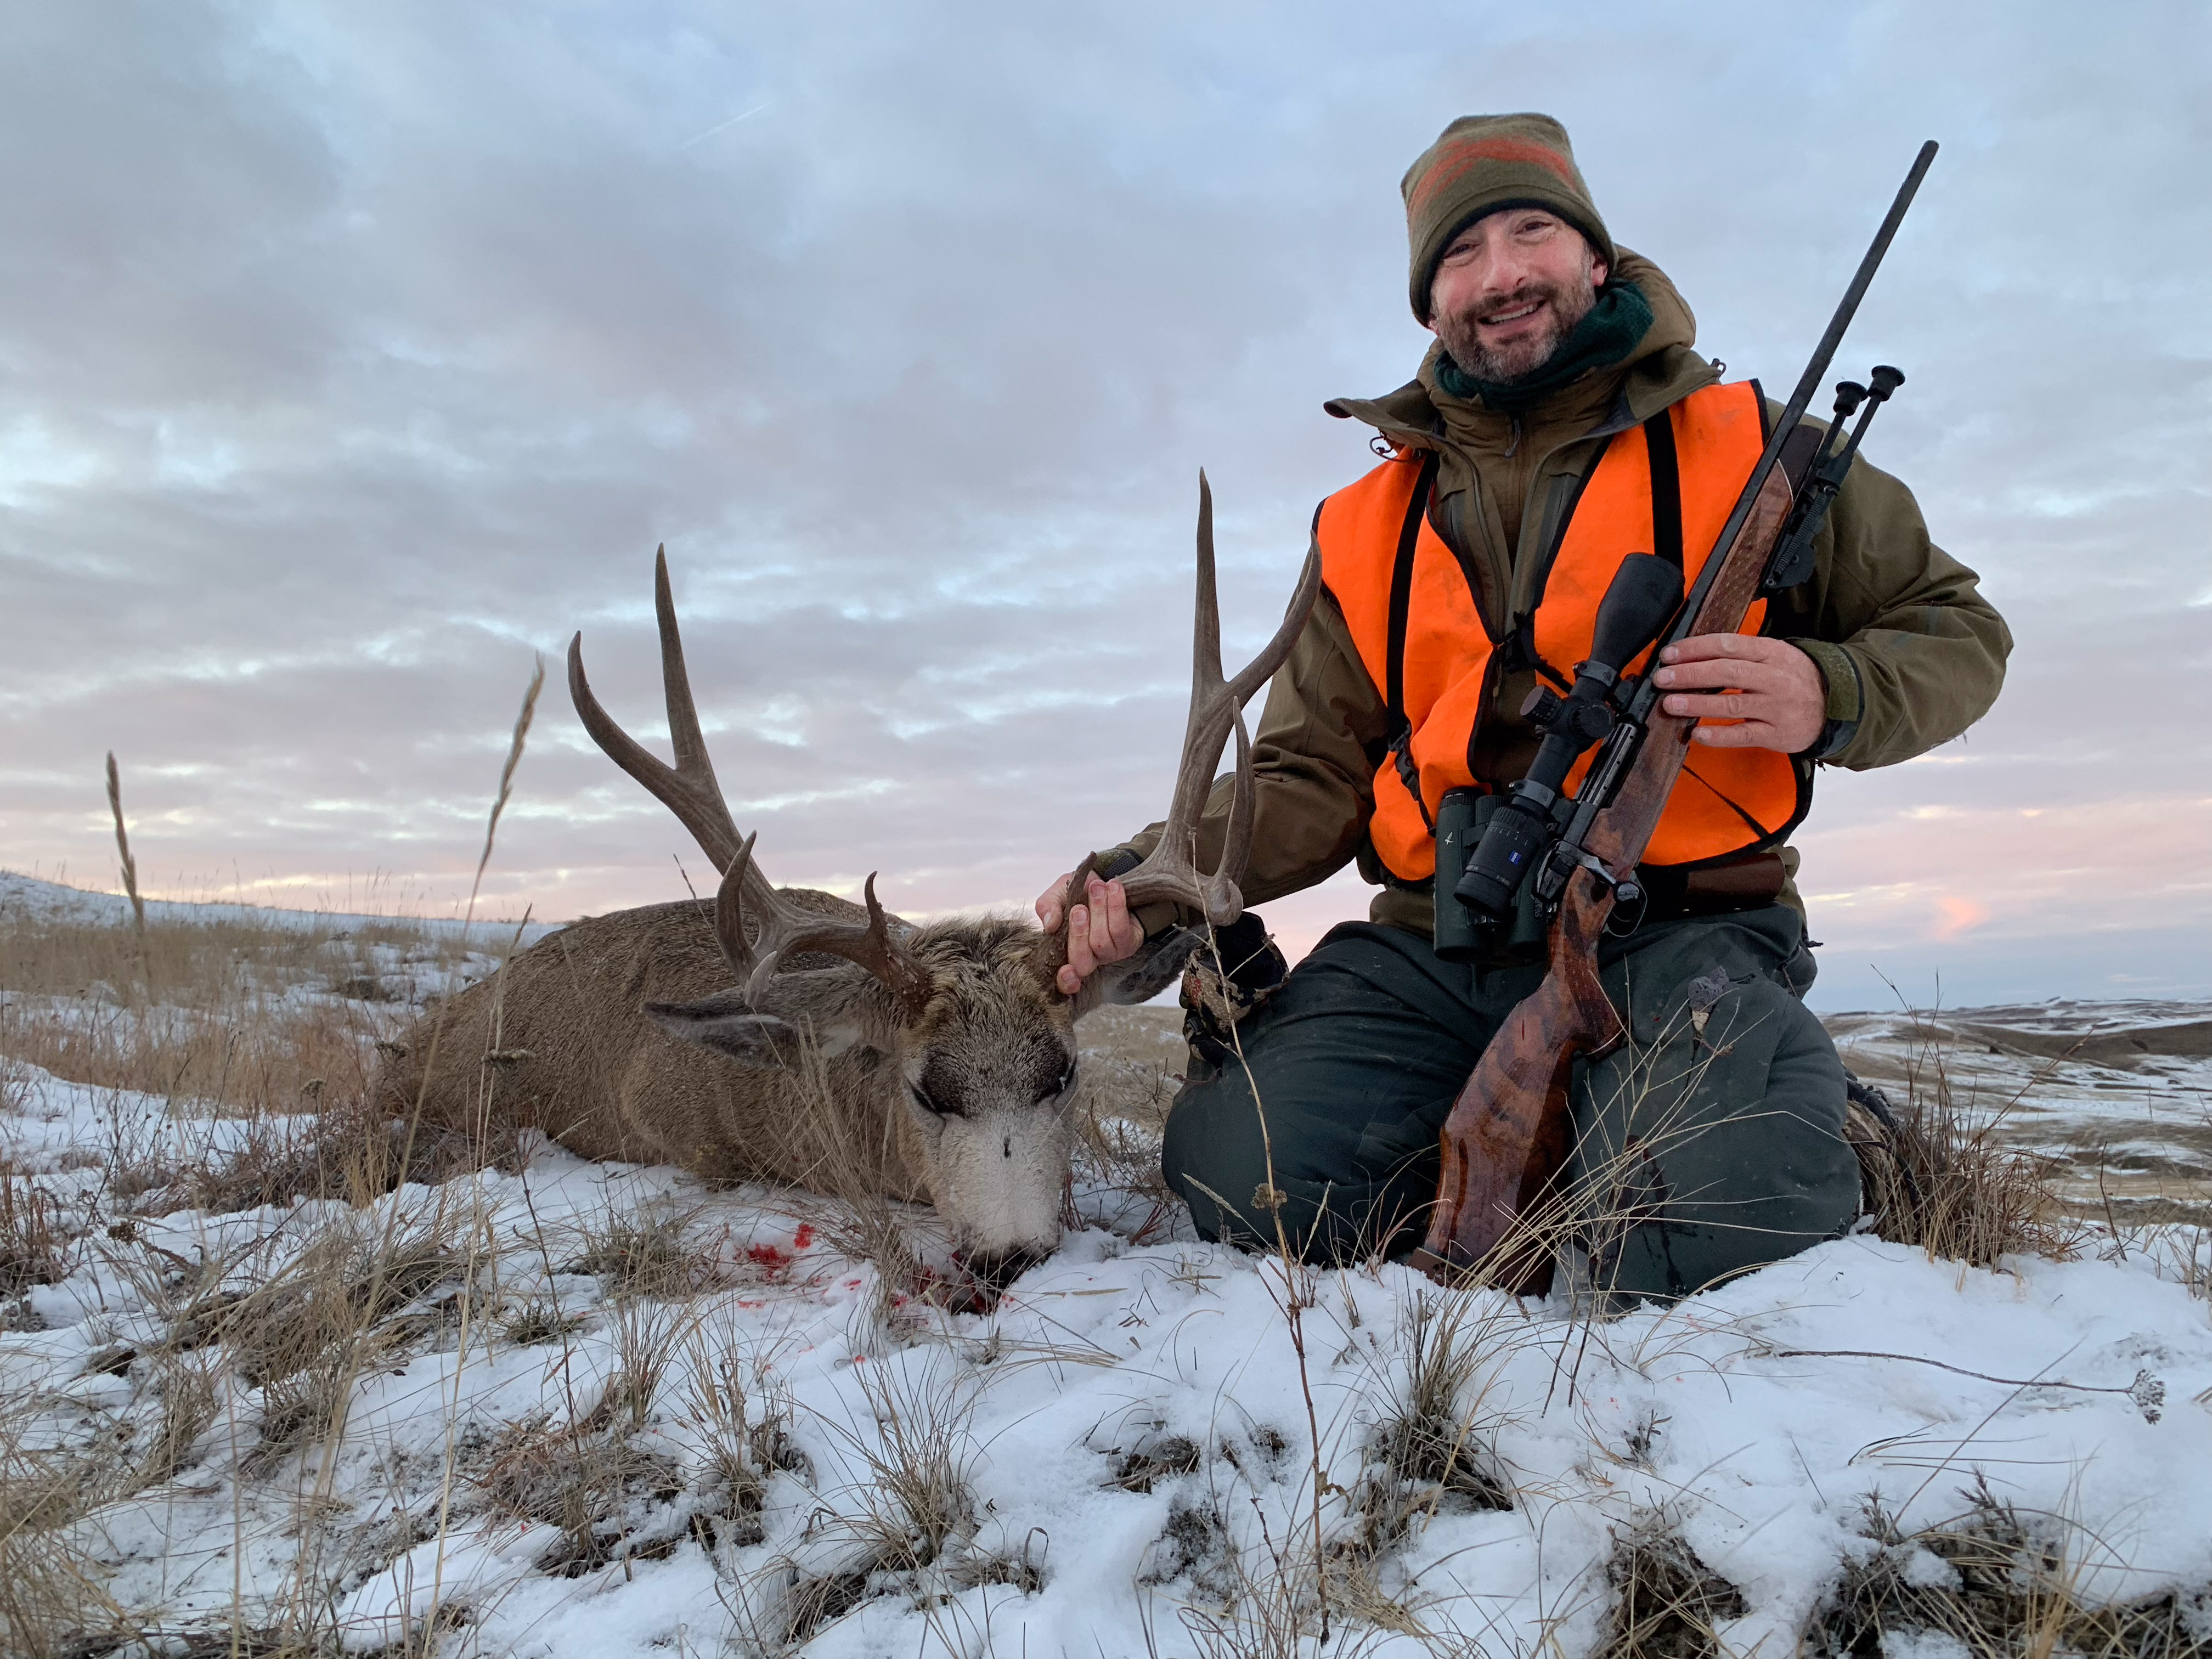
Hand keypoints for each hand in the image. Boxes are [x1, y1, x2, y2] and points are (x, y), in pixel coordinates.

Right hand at [1035, 870, 1143, 995]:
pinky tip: (1113, 888)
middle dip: (1079, 934)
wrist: (1106, 880)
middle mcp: (1090, 959)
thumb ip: (1048, 907)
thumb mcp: (1057, 895)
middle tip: (1079, 908)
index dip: (1065, 982)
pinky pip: (1121, 929)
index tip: (1065, 971)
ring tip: (1097, 887)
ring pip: (1102, 942)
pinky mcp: (1129, 943)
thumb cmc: (1079, 893)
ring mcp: (1110, 954)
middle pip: (1083, 962)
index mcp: (1066, 953)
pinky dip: (1116, 906)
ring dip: (1099, 911)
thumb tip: (1050, 925)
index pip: (1065, 981)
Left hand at [1652, 634, 1824, 752]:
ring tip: (1670, 703)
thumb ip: (1741, 654)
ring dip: (1697, 703)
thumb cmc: (1796, 679)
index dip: (1695, 649)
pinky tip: (1697, 733)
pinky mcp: (1777, 734)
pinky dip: (1718, 735)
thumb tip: (1693, 655)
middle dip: (1690, 674)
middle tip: (1663, 678)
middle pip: (1726, 672)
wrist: (1839, 705)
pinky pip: (1743, 735)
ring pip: (1732, 704)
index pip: (1728, 645)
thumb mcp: (1775, 655)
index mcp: (1772, 652)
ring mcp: (1777, 707)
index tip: (1669, 655)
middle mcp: (1775, 678)